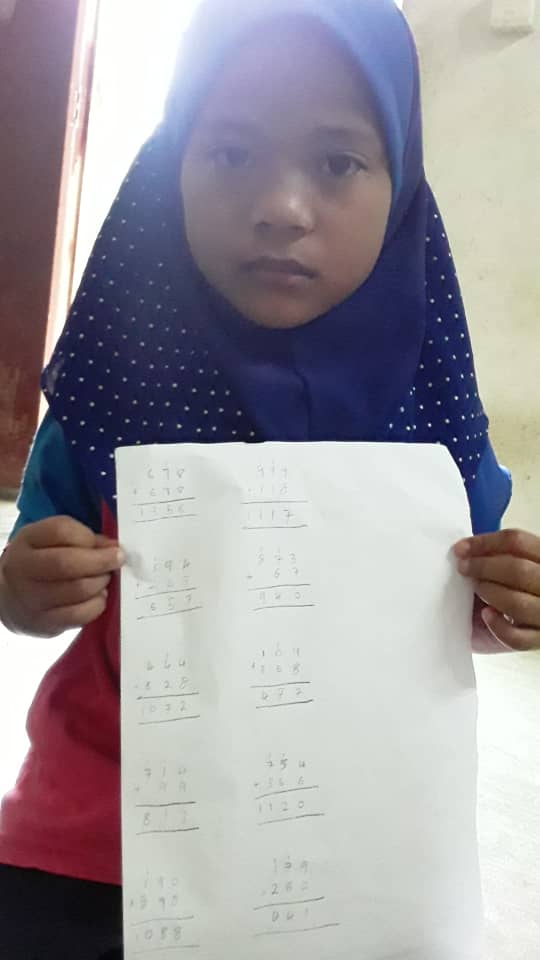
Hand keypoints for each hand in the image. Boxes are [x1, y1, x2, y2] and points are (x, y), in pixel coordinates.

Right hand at [0, 516, 123, 637]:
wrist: (10, 599)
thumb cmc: (40, 563)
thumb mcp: (51, 542)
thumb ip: (82, 539)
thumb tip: (113, 547)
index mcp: (27, 541)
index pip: (60, 531)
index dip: (88, 537)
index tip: (105, 544)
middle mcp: (23, 569)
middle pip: (67, 562)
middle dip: (101, 561)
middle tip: (117, 560)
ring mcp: (32, 599)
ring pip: (77, 589)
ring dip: (101, 582)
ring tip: (104, 579)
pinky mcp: (44, 623)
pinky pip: (80, 614)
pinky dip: (97, 604)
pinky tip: (98, 597)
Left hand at [454, 529, 539, 651]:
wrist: (509, 629)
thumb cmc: (508, 590)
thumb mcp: (508, 567)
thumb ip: (497, 556)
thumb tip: (466, 549)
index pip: (517, 542)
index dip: (484, 543)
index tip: (461, 548)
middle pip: (518, 570)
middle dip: (483, 567)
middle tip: (463, 568)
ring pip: (517, 603)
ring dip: (489, 594)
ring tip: (476, 591)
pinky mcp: (538, 640)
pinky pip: (516, 637)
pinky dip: (496, 626)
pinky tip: (487, 616)